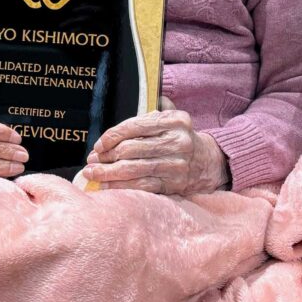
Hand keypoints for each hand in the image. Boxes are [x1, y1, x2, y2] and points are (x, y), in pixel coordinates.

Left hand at [82, 99, 227, 194]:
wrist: (210, 161)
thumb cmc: (180, 138)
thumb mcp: (171, 118)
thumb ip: (148, 115)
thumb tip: (122, 117)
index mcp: (174, 121)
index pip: (134, 127)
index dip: (111, 137)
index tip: (98, 145)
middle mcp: (177, 142)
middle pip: (131, 149)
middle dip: (106, 157)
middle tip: (91, 161)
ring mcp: (176, 165)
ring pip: (134, 169)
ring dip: (108, 173)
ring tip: (92, 173)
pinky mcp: (175, 184)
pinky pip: (143, 186)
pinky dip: (122, 186)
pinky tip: (108, 185)